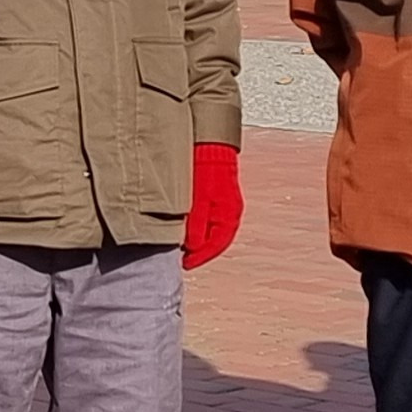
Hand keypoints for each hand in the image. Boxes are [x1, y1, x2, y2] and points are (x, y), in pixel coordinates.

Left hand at [182, 143, 242, 269]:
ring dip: (198, 240)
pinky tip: (186, 227)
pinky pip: (209, 219)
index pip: (216, 245)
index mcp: (228, 217)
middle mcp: (229, 213)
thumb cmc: (206, 172)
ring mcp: (224, 205)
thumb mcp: (199, 202)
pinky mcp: (217, 197)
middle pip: (215, 240)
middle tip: (182, 258)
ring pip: (211, 230)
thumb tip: (193, 248)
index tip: (186, 264)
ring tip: (181, 245)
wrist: (211, 147)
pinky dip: (198, 227)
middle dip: (199, 251)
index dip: (200, 257)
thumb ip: (196, 226)